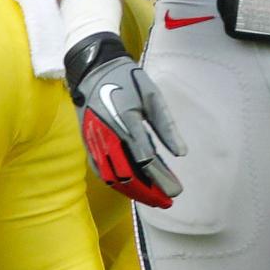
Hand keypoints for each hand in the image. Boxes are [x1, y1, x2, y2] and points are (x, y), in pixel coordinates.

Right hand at [64, 31, 185, 208]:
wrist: (93, 68)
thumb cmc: (127, 79)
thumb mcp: (152, 95)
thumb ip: (166, 125)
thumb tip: (181, 153)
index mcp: (126, 122)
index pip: (146, 161)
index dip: (161, 179)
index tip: (177, 191)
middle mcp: (108, 135)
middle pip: (129, 175)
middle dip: (149, 192)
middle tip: (167, 201)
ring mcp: (95, 140)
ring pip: (113, 177)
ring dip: (132, 192)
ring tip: (151, 199)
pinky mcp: (88, 142)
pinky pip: (100, 170)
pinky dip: (115, 183)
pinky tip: (129, 188)